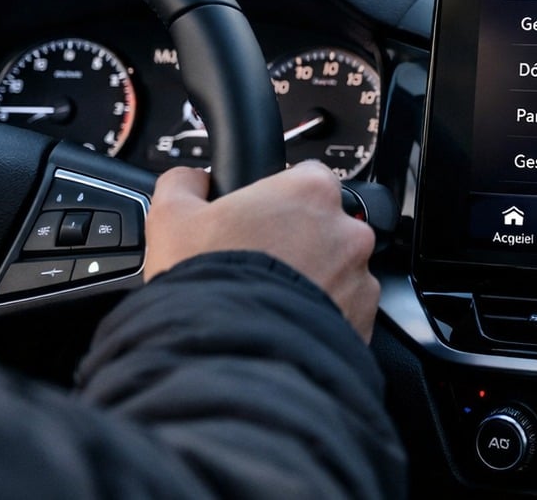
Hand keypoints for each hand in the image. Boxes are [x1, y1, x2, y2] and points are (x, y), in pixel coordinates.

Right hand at [143, 162, 379, 341]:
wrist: (230, 358)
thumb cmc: (209, 285)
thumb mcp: (172, 219)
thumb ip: (185, 185)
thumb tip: (191, 181)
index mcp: (310, 191)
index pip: (305, 178)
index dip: (276, 199)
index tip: (257, 220)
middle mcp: (347, 230)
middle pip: (325, 225)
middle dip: (297, 242)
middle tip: (258, 264)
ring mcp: (360, 277)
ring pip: (338, 270)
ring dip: (313, 280)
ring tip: (270, 299)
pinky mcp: (364, 320)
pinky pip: (345, 311)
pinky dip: (323, 316)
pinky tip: (286, 323)